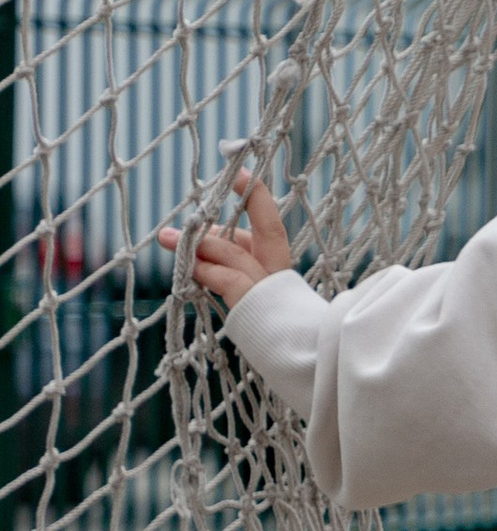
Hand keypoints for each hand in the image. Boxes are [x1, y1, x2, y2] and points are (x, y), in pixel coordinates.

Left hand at [159, 170, 293, 313]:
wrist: (296, 359)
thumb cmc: (268, 326)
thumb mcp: (250, 291)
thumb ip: (230, 265)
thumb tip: (198, 244)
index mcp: (278, 264)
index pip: (270, 223)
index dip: (257, 195)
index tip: (239, 172)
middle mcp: (276, 269)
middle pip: (269, 225)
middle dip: (252, 197)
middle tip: (233, 174)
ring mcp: (267, 284)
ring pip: (231, 252)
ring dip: (199, 243)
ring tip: (167, 237)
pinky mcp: (252, 301)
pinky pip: (224, 278)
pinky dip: (204, 270)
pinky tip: (187, 267)